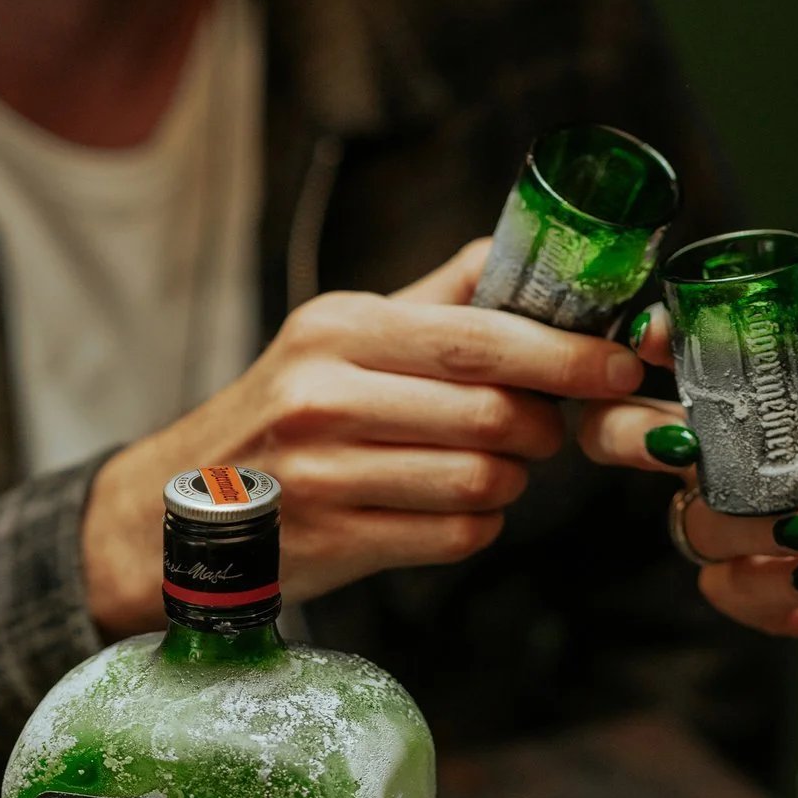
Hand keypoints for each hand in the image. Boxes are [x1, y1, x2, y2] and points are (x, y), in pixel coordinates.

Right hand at [82, 239, 645, 636]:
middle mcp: (324, 397)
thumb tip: (523, 252)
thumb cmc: (279, 417)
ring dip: (510, 481)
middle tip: (545, 430)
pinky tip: (449, 511)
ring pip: (483, 481)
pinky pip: (457, 538)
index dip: (565, 354)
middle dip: (543, 426)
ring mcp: (326, 476)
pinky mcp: (336, 544)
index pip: (480, 336)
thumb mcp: (336, 339)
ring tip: (490, 469)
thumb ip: (433, 301)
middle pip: (494, 414)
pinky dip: (476, 527)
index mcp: (337, 330)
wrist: (178, 512)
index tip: (619, 363)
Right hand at [577, 312, 797, 655]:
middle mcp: (729, 461)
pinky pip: (727, 586)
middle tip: (675, 443)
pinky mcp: (756, 592)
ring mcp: (738, 528)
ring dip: (738, 522)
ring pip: (688, 521)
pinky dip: (767, 580)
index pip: (676, 363)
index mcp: (756, 400)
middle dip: (627, 436)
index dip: (643, 347)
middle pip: (626, 439)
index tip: (650, 339)